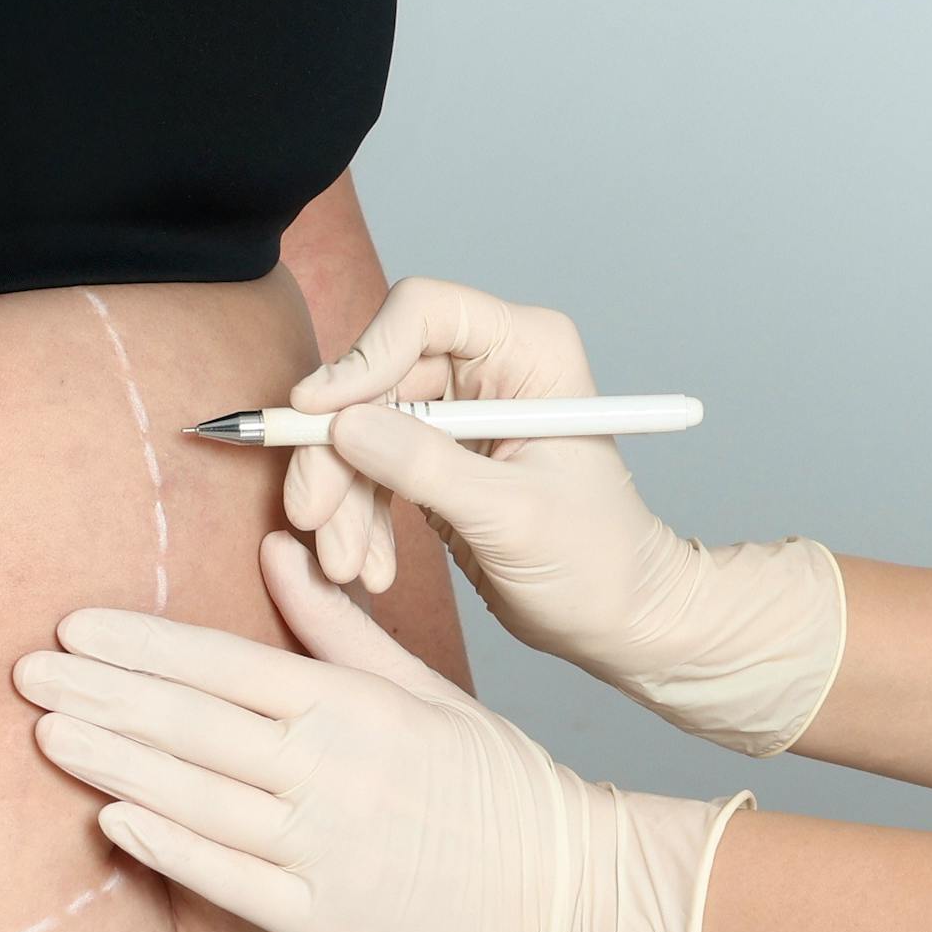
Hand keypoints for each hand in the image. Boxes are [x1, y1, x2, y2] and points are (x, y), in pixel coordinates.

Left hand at [13, 531, 753, 931]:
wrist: (567, 885)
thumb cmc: (494, 780)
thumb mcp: (423, 687)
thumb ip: (336, 625)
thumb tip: (272, 551)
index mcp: (353, 705)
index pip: (223, 664)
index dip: (139, 646)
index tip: (71, 628)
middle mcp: (332, 772)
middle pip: (192, 726)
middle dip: (100, 697)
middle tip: (24, 674)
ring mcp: (325, 849)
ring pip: (196, 798)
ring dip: (113, 764)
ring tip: (47, 735)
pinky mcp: (326, 921)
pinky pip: (229, 880)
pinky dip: (166, 849)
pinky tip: (111, 820)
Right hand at [283, 278, 846, 757]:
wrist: (619, 617)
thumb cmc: (599, 560)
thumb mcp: (513, 515)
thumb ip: (428, 467)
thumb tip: (344, 426)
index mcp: (526, 350)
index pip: (423, 314)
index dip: (363, 357)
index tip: (317, 415)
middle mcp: (487, 368)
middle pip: (375, 379)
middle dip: (336, 452)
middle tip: (313, 515)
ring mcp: (456, 414)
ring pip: (360, 431)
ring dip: (341, 499)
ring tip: (346, 565)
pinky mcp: (434, 461)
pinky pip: (369, 472)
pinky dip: (358, 519)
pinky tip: (368, 569)